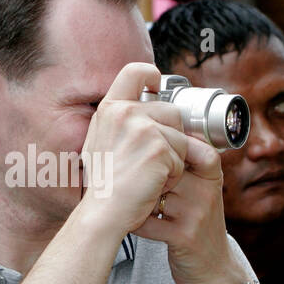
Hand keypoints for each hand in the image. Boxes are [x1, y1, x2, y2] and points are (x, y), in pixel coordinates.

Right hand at [74, 62, 190, 237]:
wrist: (103, 212)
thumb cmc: (104, 185)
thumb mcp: (101, 142)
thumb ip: (121, 122)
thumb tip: (147, 108)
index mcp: (110, 109)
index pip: (134, 71)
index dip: (151, 75)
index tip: (157, 87)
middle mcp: (125, 113)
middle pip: (171, 111)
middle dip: (171, 137)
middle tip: (152, 160)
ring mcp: (143, 129)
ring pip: (180, 137)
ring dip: (173, 159)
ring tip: (149, 175)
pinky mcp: (160, 149)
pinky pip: (182, 158)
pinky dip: (173, 175)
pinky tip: (153, 184)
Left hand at [133, 131, 237, 283]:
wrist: (212, 267)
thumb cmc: (196, 222)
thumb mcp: (199, 189)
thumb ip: (181, 165)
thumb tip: (143, 133)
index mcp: (210, 175)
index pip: (186, 145)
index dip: (158, 148)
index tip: (138, 156)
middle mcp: (206, 191)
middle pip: (162, 168)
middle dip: (139, 174)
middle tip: (121, 177)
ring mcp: (196, 213)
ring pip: (151, 192)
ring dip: (134, 197)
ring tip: (124, 199)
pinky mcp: (184, 237)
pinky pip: (146, 219)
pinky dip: (133, 219)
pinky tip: (131, 219)